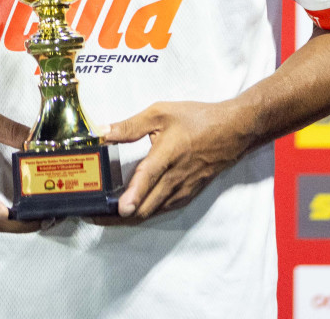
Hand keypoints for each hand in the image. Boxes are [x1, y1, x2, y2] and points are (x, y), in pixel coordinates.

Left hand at [98, 100, 250, 221]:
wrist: (232, 130)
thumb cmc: (197, 119)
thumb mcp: (161, 113)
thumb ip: (131, 125)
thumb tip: (103, 132)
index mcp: (168, 154)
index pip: (148, 179)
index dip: (133, 195)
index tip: (119, 210)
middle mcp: (176, 177)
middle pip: (147, 206)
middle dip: (121, 216)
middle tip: (97, 215)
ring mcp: (183, 189)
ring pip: (155, 211)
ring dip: (133, 215)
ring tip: (109, 215)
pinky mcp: (189, 193)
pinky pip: (165, 208)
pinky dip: (148, 211)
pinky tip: (136, 208)